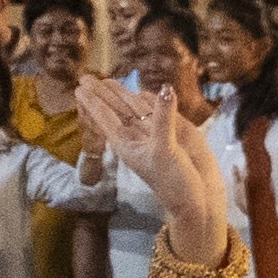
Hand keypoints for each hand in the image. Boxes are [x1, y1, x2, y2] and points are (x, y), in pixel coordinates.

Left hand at [70, 66, 236, 265]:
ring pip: (135, 110)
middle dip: (102, 94)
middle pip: (116, 110)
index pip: (105, 117)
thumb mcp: (164, 149)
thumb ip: (164, 118)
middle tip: (86, 77)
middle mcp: (139, 138)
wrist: (199, 200)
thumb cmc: (174, 181)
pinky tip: (142, 92)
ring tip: (108, 81)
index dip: (92, 102)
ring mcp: (157, 136)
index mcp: (127, 145)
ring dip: (122, 95)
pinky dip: (150, 102)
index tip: (78, 87)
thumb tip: (165, 89)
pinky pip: (158, 113)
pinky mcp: (176, 135)